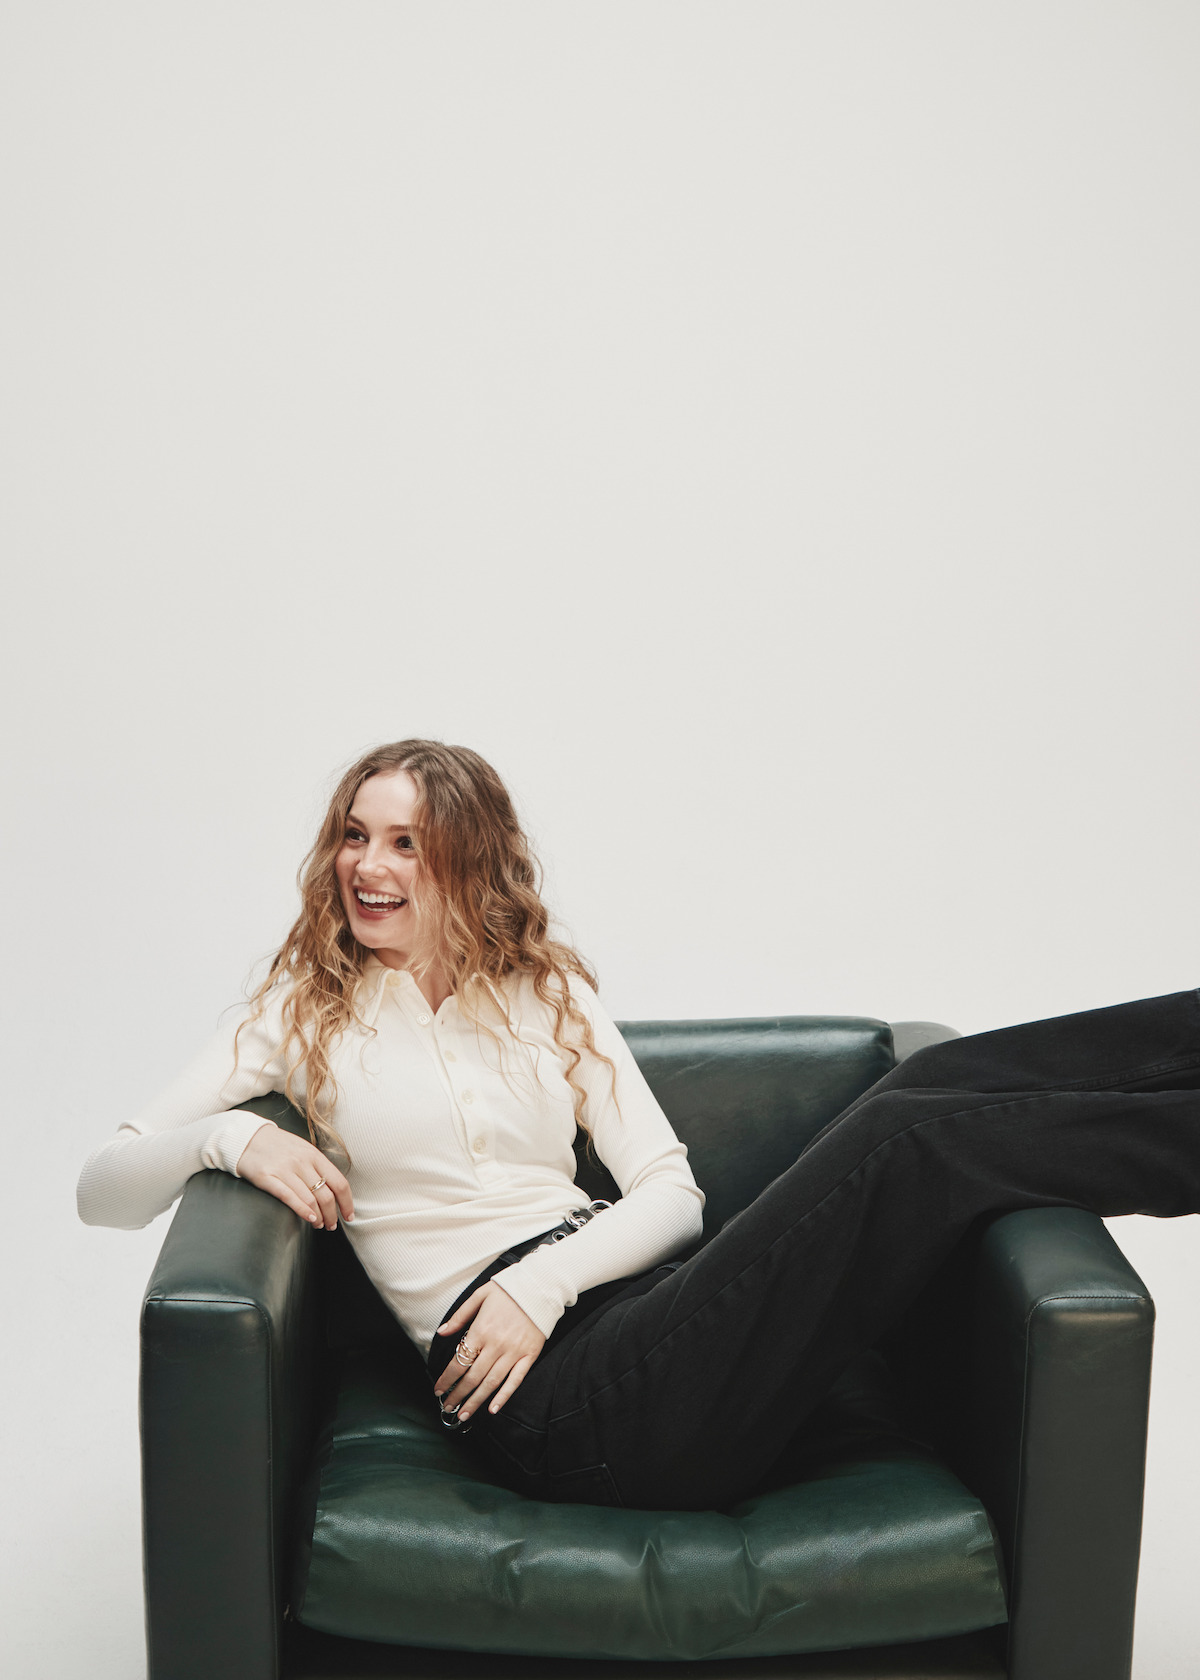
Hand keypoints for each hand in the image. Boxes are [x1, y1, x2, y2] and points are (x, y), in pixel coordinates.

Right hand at [236, 1123, 353, 1231]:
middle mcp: (302, 1162)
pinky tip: (310, 1218)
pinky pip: (289, 1197)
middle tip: (332, 1225)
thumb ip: (318, 1166)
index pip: (339, 1182)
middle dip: (333, 1214)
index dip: (347, 1202)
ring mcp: (285, 1170)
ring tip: (320, 1225)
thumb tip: (335, 1189)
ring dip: (319, 1217)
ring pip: (310, 1199)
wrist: (247, 1138)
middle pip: (326, 1195)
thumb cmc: (279, 1146)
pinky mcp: (268, 1178)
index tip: (349, 1215)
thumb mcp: (303, 1149)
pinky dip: (302, 1210)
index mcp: (314, 1155)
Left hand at [433, 1281, 545, 1422]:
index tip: (438, 1390)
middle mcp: (496, 1345)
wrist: (539, 1286)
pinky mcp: (529, 1355)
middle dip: (458, 1395)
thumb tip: (441, 1332)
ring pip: (491, 1383)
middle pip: (473, 1377)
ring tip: (464, 1415)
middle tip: (448, 1408)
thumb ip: (460, 1316)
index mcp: (481, 1330)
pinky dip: (504, 1396)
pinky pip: (515, 1380)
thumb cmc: (508, 1290)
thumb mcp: (479, 1295)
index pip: (459, 1361)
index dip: (447, 1379)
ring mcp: (514, 1352)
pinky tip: (493, 1409)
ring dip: (476, 1401)